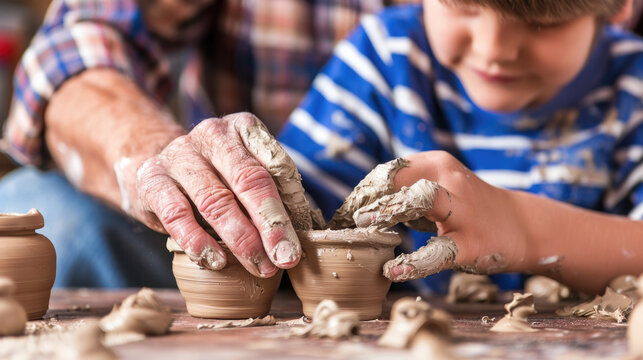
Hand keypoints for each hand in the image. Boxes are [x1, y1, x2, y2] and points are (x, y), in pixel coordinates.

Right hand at [117, 112, 304, 277]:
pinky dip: (198, 241)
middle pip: (248, 181)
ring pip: (215, 200)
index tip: (296, 245)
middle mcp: (212, 134)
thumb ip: (271, 192)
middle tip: (285, 258)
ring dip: (240, 239)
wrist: (152, 164)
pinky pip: (177, 214)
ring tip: (259, 266)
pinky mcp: (152, 179)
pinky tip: (216, 261)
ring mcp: (180, 154)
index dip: (287, 209)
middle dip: (270, 225)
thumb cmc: (215, 174)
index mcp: (243, 127)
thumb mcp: (243, 170)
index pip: (273, 167)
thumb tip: (298, 235)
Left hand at [349, 151, 528, 280]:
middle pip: (403, 178)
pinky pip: (439, 252)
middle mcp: (450, 181)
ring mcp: (463, 211)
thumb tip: (357, 206)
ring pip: (422, 201)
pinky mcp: (472, 244)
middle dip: (371, 194)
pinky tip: (393, 270)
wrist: (522, 226)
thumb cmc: (468, 208)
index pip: (392, 170)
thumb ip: (404, 192)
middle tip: (347, 216)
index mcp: (437, 165)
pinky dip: (414, 262)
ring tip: (364, 225)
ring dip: (389, 210)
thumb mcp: (439, 188)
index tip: (346, 208)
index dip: (365, 188)